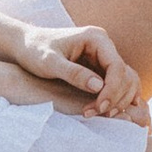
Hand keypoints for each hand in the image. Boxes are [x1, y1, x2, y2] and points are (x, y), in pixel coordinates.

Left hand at [21, 24, 145, 121]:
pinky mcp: (100, 69)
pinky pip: (117, 86)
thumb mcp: (49, 62)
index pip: (117, 67)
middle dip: (114, 98)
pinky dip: (114, 100)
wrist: (25, 45)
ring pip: (126, 82)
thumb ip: (73, 73)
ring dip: (117, 101)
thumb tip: (98, 86)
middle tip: (94, 113)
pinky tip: (103, 112)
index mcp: (96, 38)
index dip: (112, 90)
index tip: (99, 107)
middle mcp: (105, 46)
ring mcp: (104, 58)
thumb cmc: (34, 50)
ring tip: (96, 113)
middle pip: (126, 76)